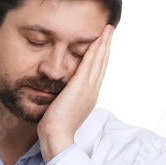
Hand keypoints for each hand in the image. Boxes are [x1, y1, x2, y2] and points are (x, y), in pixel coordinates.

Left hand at [38, 24, 113, 161]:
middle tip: (110, 30)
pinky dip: (95, 51)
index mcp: (89, 95)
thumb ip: (66, 97)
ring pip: (99, 61)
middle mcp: (93, 90)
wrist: (56, 135)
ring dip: (104, 43)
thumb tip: (62, 92)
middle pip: (102, 63)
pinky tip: (98, 39)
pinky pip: (90, 64)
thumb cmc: (55, 125)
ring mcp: (89, 88)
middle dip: (107, 45)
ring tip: (108, 29)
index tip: (104, 42)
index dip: (102, 55)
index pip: (98, 70)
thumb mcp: (64, 107)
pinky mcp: (81, 86)